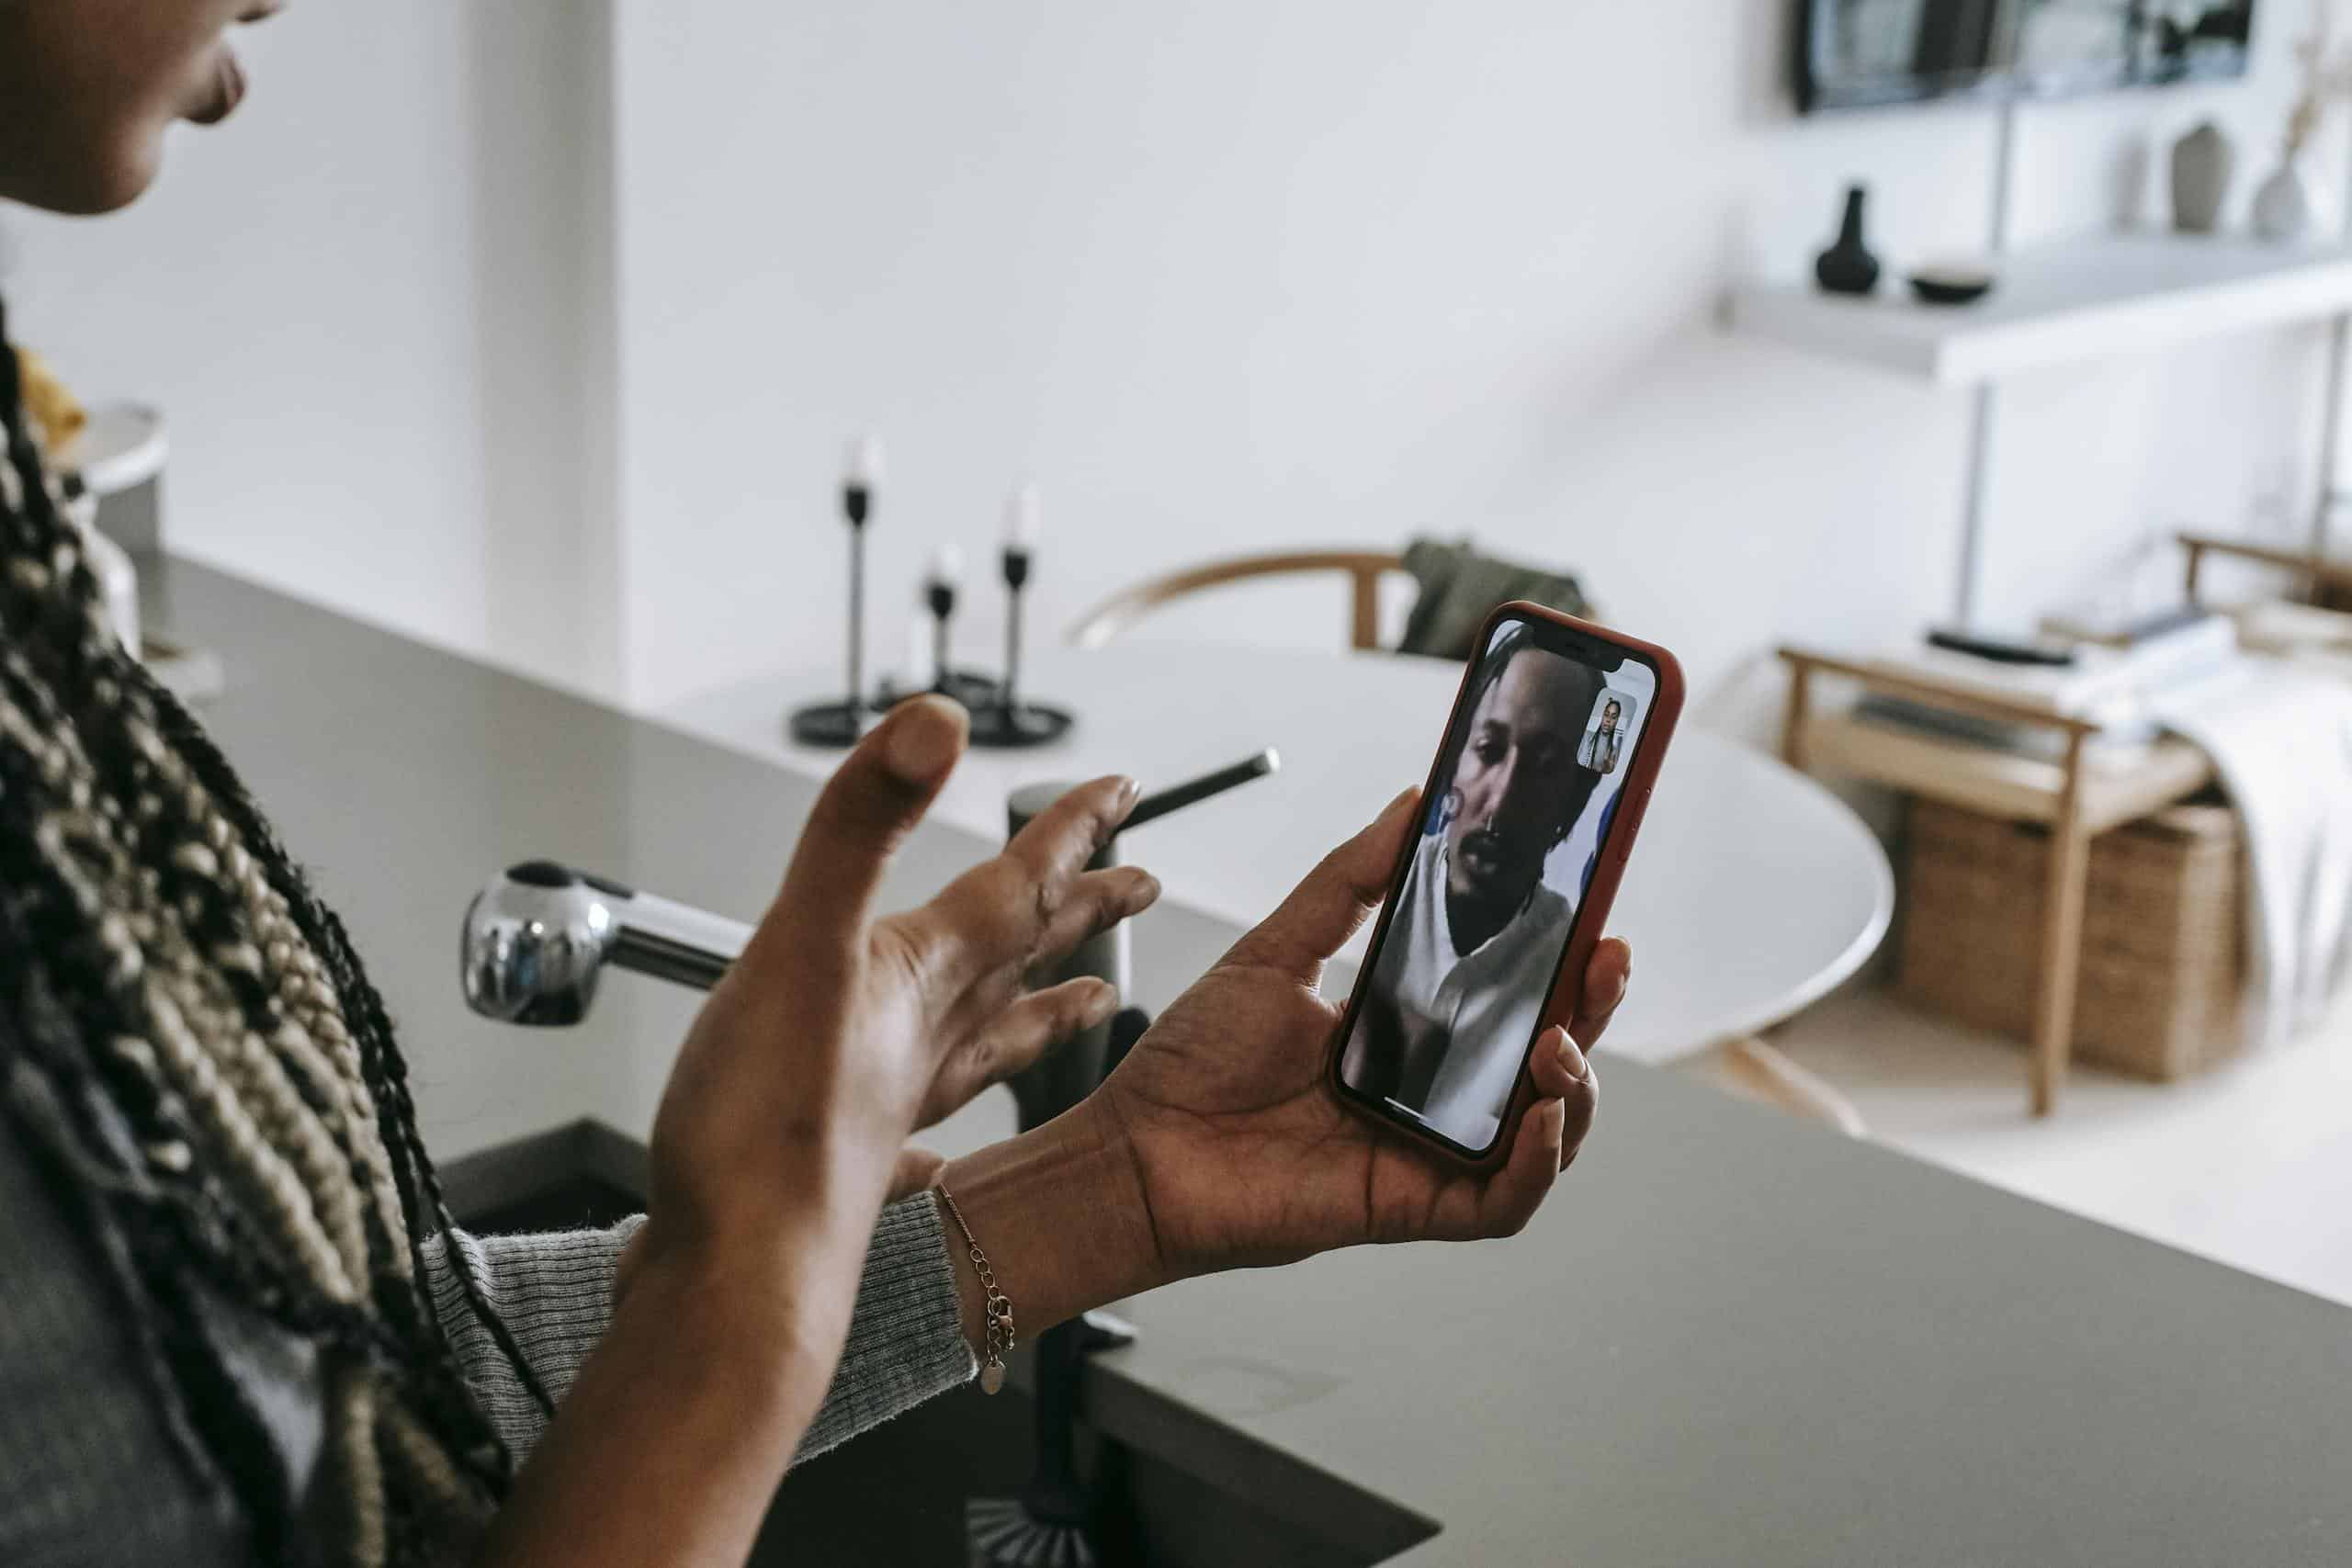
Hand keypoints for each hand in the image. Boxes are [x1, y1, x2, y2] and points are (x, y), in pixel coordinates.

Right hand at [631, 696, 1159, 1306]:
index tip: (1123, 793)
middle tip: (1141, 879)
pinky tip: (941, 1148)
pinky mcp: (853, 1162)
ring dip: (1043, 1007)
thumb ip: (861, 825)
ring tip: (1089, 999)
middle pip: (1027, 956)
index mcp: (922, 976)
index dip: (1071, 829)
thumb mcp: (805, 938)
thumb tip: (935, 726)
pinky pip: (924, 1131)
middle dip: (1084, 908)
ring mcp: (895, 1103)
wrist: (740, 1278)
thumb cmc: (767, 1131)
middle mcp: (925, 1036)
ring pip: (992, 1039)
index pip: (1021, 884)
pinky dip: (945, 1127)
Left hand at [1089, 787, 1623, 1280]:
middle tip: (1607, 961)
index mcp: (1403, 1035)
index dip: (1561, 966)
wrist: (1133, 1150)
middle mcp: (1425, 1097)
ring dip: (1576, 1089)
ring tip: (1559, 1041)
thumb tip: (1410, 805)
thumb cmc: (1190, 1064)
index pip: (1509, 1000)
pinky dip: (1536, 1165)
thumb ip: (1349, 881)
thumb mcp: (1278, 949)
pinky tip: (1540, 1118)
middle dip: (1593, 1014)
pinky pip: (1502, 1202)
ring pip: (1544, 1136)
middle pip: (1546, 1063)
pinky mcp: (1408, 1207)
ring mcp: (1424, 1155)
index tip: (1592, 916)